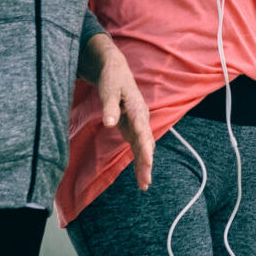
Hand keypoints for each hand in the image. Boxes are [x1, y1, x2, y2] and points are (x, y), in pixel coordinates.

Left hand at [80, 35, 153, 189]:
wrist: (115, 70)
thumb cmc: (112, 78)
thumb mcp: (109, 89)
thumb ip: (110, 106)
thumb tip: (109, 123)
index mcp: (138, 109)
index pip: (143, 131)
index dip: (146, 148)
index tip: (147, 162)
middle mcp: (141, 118)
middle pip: (147, 143)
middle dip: (147, 163)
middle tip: (145, 181)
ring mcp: (138, 124)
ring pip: (144, 147)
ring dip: (144, 165)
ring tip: (144, 184)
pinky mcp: (132, 127)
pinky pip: (138, 146)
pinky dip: (139, 160)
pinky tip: (140, 175)